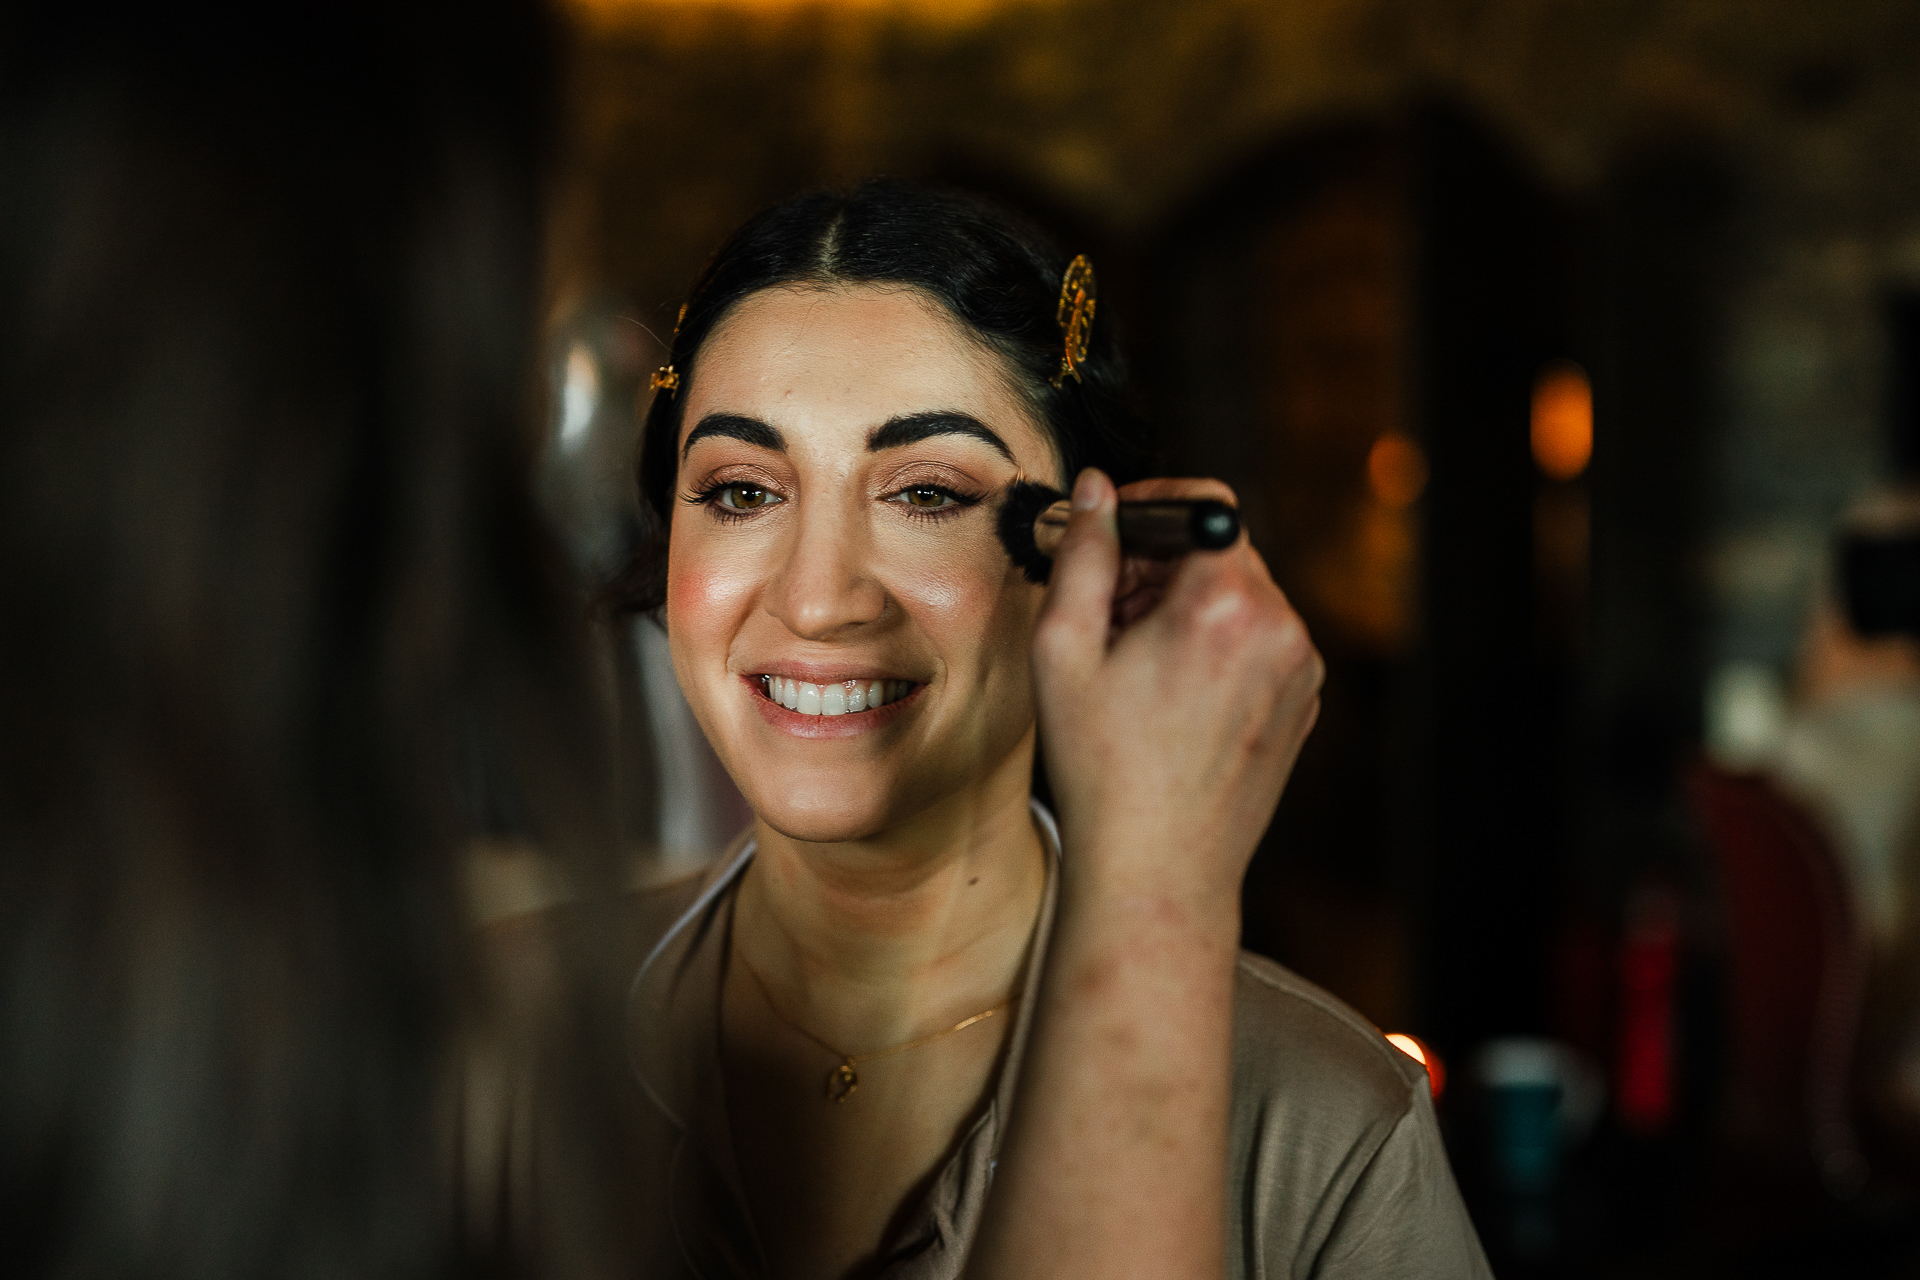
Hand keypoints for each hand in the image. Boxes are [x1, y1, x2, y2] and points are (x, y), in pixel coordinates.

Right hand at [1032, 468, 1322, 911]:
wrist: (1159, 868)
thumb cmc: (1104, 769)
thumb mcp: (1064, 649)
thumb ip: (1085, 553)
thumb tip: (1097, 489)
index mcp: (1224, 605)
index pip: (1205, 505)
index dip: (1151, 507)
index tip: (1114, 535)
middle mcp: (1280, 628)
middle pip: (1221, 552)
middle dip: (1161, 567)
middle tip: (1108, 617)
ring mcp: (1301, 668)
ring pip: (1242, 597)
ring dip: (1190, 607)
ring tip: (1139, 666)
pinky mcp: (1304, 701)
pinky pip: (1260, 642)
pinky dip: (1219, 647)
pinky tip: (1174, 698)